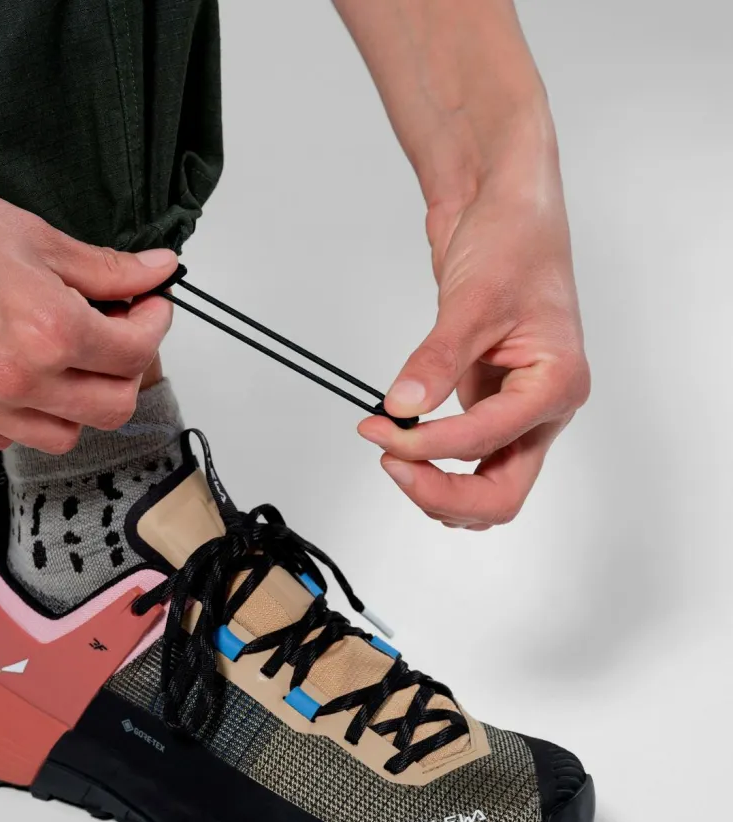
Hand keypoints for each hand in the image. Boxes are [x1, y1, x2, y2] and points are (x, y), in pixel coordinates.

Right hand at [0, 128, 176, 453]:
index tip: (149, 307)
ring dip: (79, 403)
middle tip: (119, 334)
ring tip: (69, 361)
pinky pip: (1, 438)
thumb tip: (157, 271)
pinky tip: (18, 377)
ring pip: (61, 437)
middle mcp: (16, 380)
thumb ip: (106, 269)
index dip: (154, 325)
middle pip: (111, 409)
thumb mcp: (33, 235)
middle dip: (127, 371)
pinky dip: (23, 417)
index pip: (134, 354)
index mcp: (49, 331)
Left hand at [358, 147, 589, 528]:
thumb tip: (402, 407)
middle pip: (500, 494)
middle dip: (442, 492)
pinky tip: (406, 445)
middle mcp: (542, 408)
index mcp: (556, 385)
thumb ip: (437, 360)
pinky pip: (467, 459)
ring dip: (439, 487)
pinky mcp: (490, 405)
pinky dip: (436, 465)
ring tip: (393, 455)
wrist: (505, 212)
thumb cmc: (514, 243)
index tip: (380, 430)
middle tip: (390, 464)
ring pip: (486, 487)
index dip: (428, 445)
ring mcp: (516, 412)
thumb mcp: (472, 300)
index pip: (487, 441)